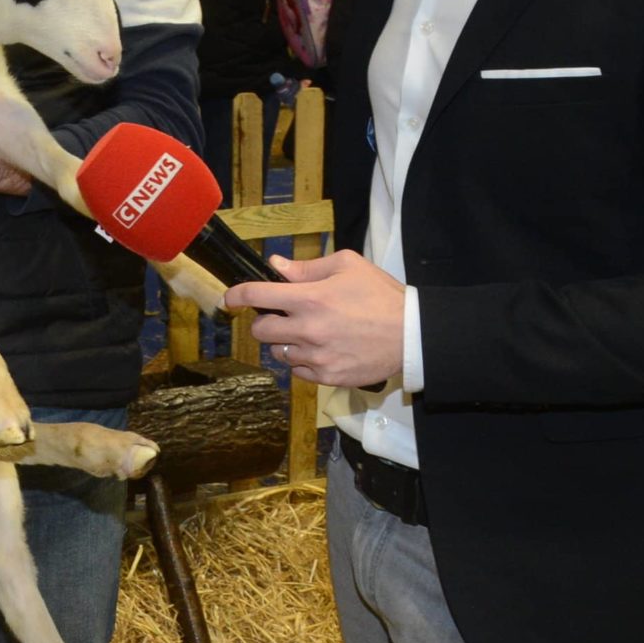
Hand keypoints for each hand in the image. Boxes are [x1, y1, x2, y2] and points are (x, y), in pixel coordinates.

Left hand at [225, 250, 405, 387]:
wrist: (413, 334)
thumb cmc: (380, 294)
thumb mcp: (347, 266)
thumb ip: (307, 267)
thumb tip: (276, 265)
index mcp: (309, 299)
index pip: (257, 295)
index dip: (237, 295)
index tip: (230, 298)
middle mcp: (308, 330)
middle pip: (261, 330)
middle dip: (264, 321)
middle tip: (280, 316)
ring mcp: (317, 357)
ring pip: (279, 353)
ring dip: (285, 342)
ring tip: (307, 333)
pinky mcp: (328, 378)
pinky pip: (298, 372)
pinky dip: (302, 362)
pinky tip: (319, 350)